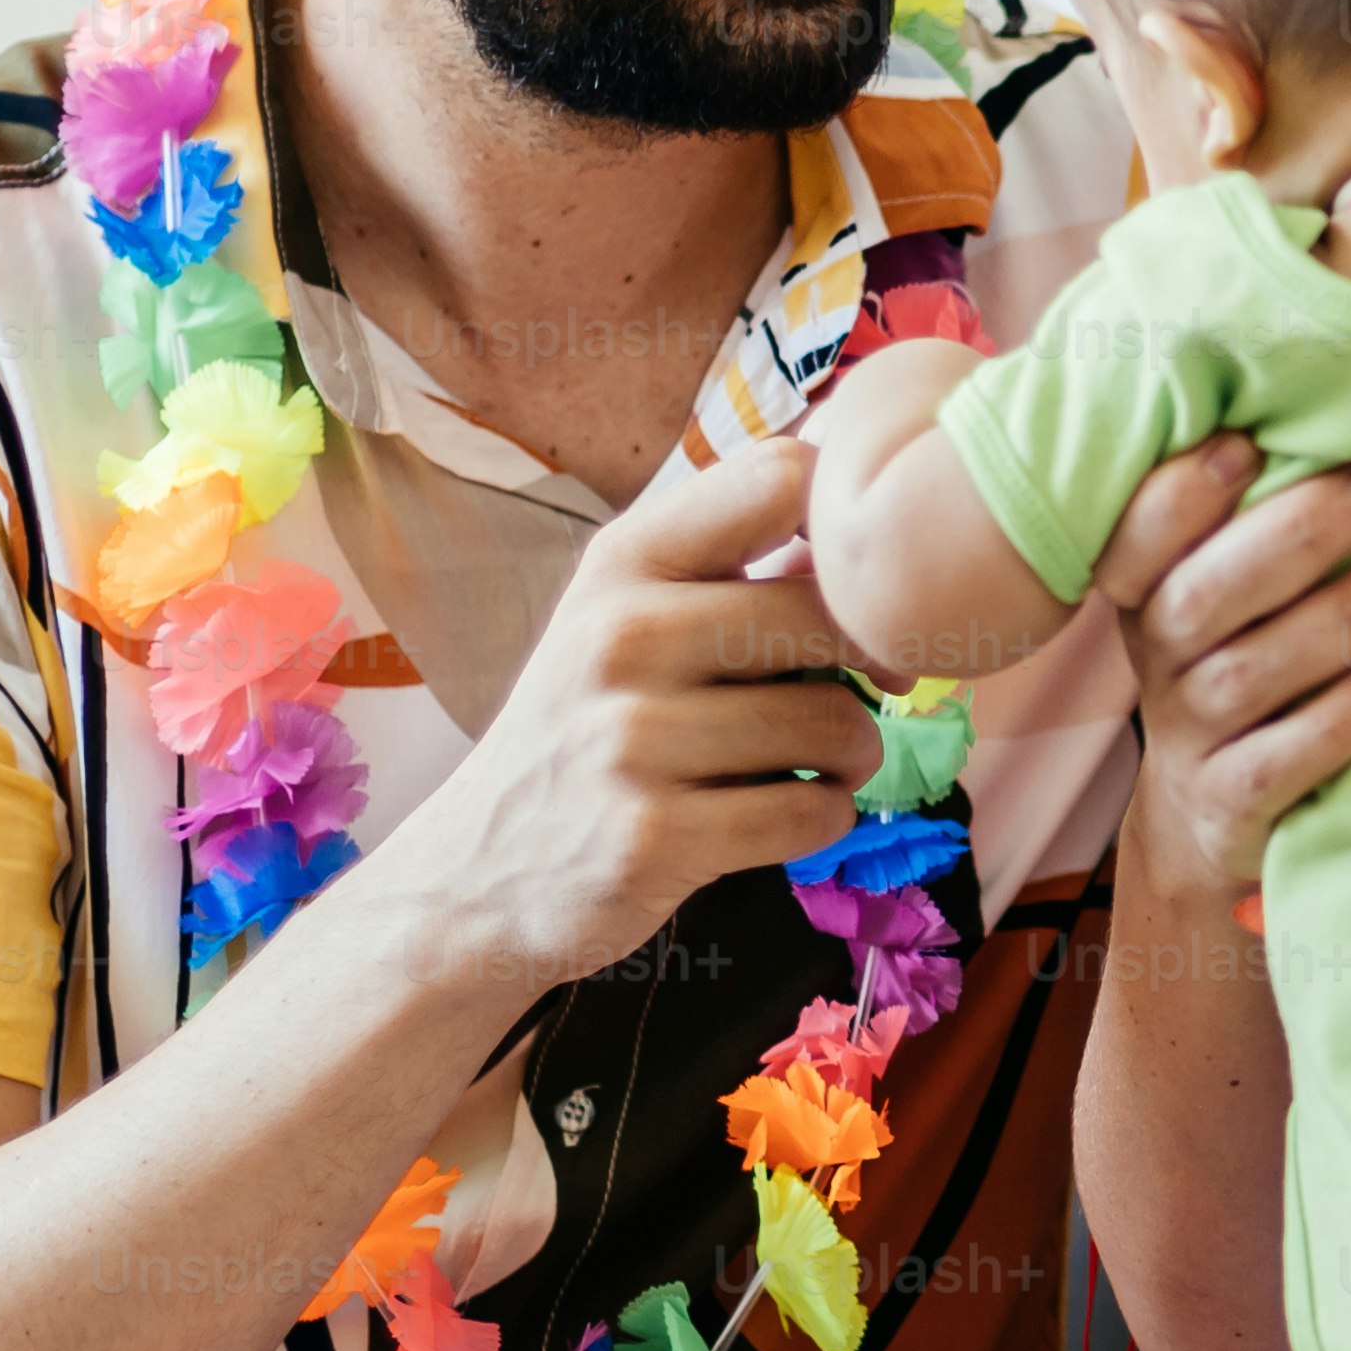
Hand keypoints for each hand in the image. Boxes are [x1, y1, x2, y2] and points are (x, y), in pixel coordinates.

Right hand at [367, 431, 884, 994]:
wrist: (477, 872)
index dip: (850, 532)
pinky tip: (790, 813)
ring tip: (819, 764)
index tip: (857, 593)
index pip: (781, 477)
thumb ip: (728, 564)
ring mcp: (631, 738)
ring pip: (834, 724)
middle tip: (863, 696)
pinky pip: (813, 812)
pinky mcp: (654, 837)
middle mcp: (622, 634)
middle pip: (827, 616)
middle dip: (873, 665)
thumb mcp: (624, 618)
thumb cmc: (584, 730)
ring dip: (855, 753)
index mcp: (625, 561)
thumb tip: (864, 536)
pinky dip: (827, 816)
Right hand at [1095, 435, 1350, 894]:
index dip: (1186, 490)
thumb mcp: (1220, 589)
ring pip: (1251, 672)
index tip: (1250, 443)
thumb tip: (1347, 404)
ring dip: (1343, 614)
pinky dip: (1341, 720)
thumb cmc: (1236, 663)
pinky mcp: (1228, 804)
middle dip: (1301, 532)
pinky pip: (1279, 761)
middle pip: (1207, 592)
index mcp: (1148, 587)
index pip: (1141, 533)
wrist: (1206, 819)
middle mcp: (1158, 656)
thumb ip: (1249, 517)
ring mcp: (1189, 733)